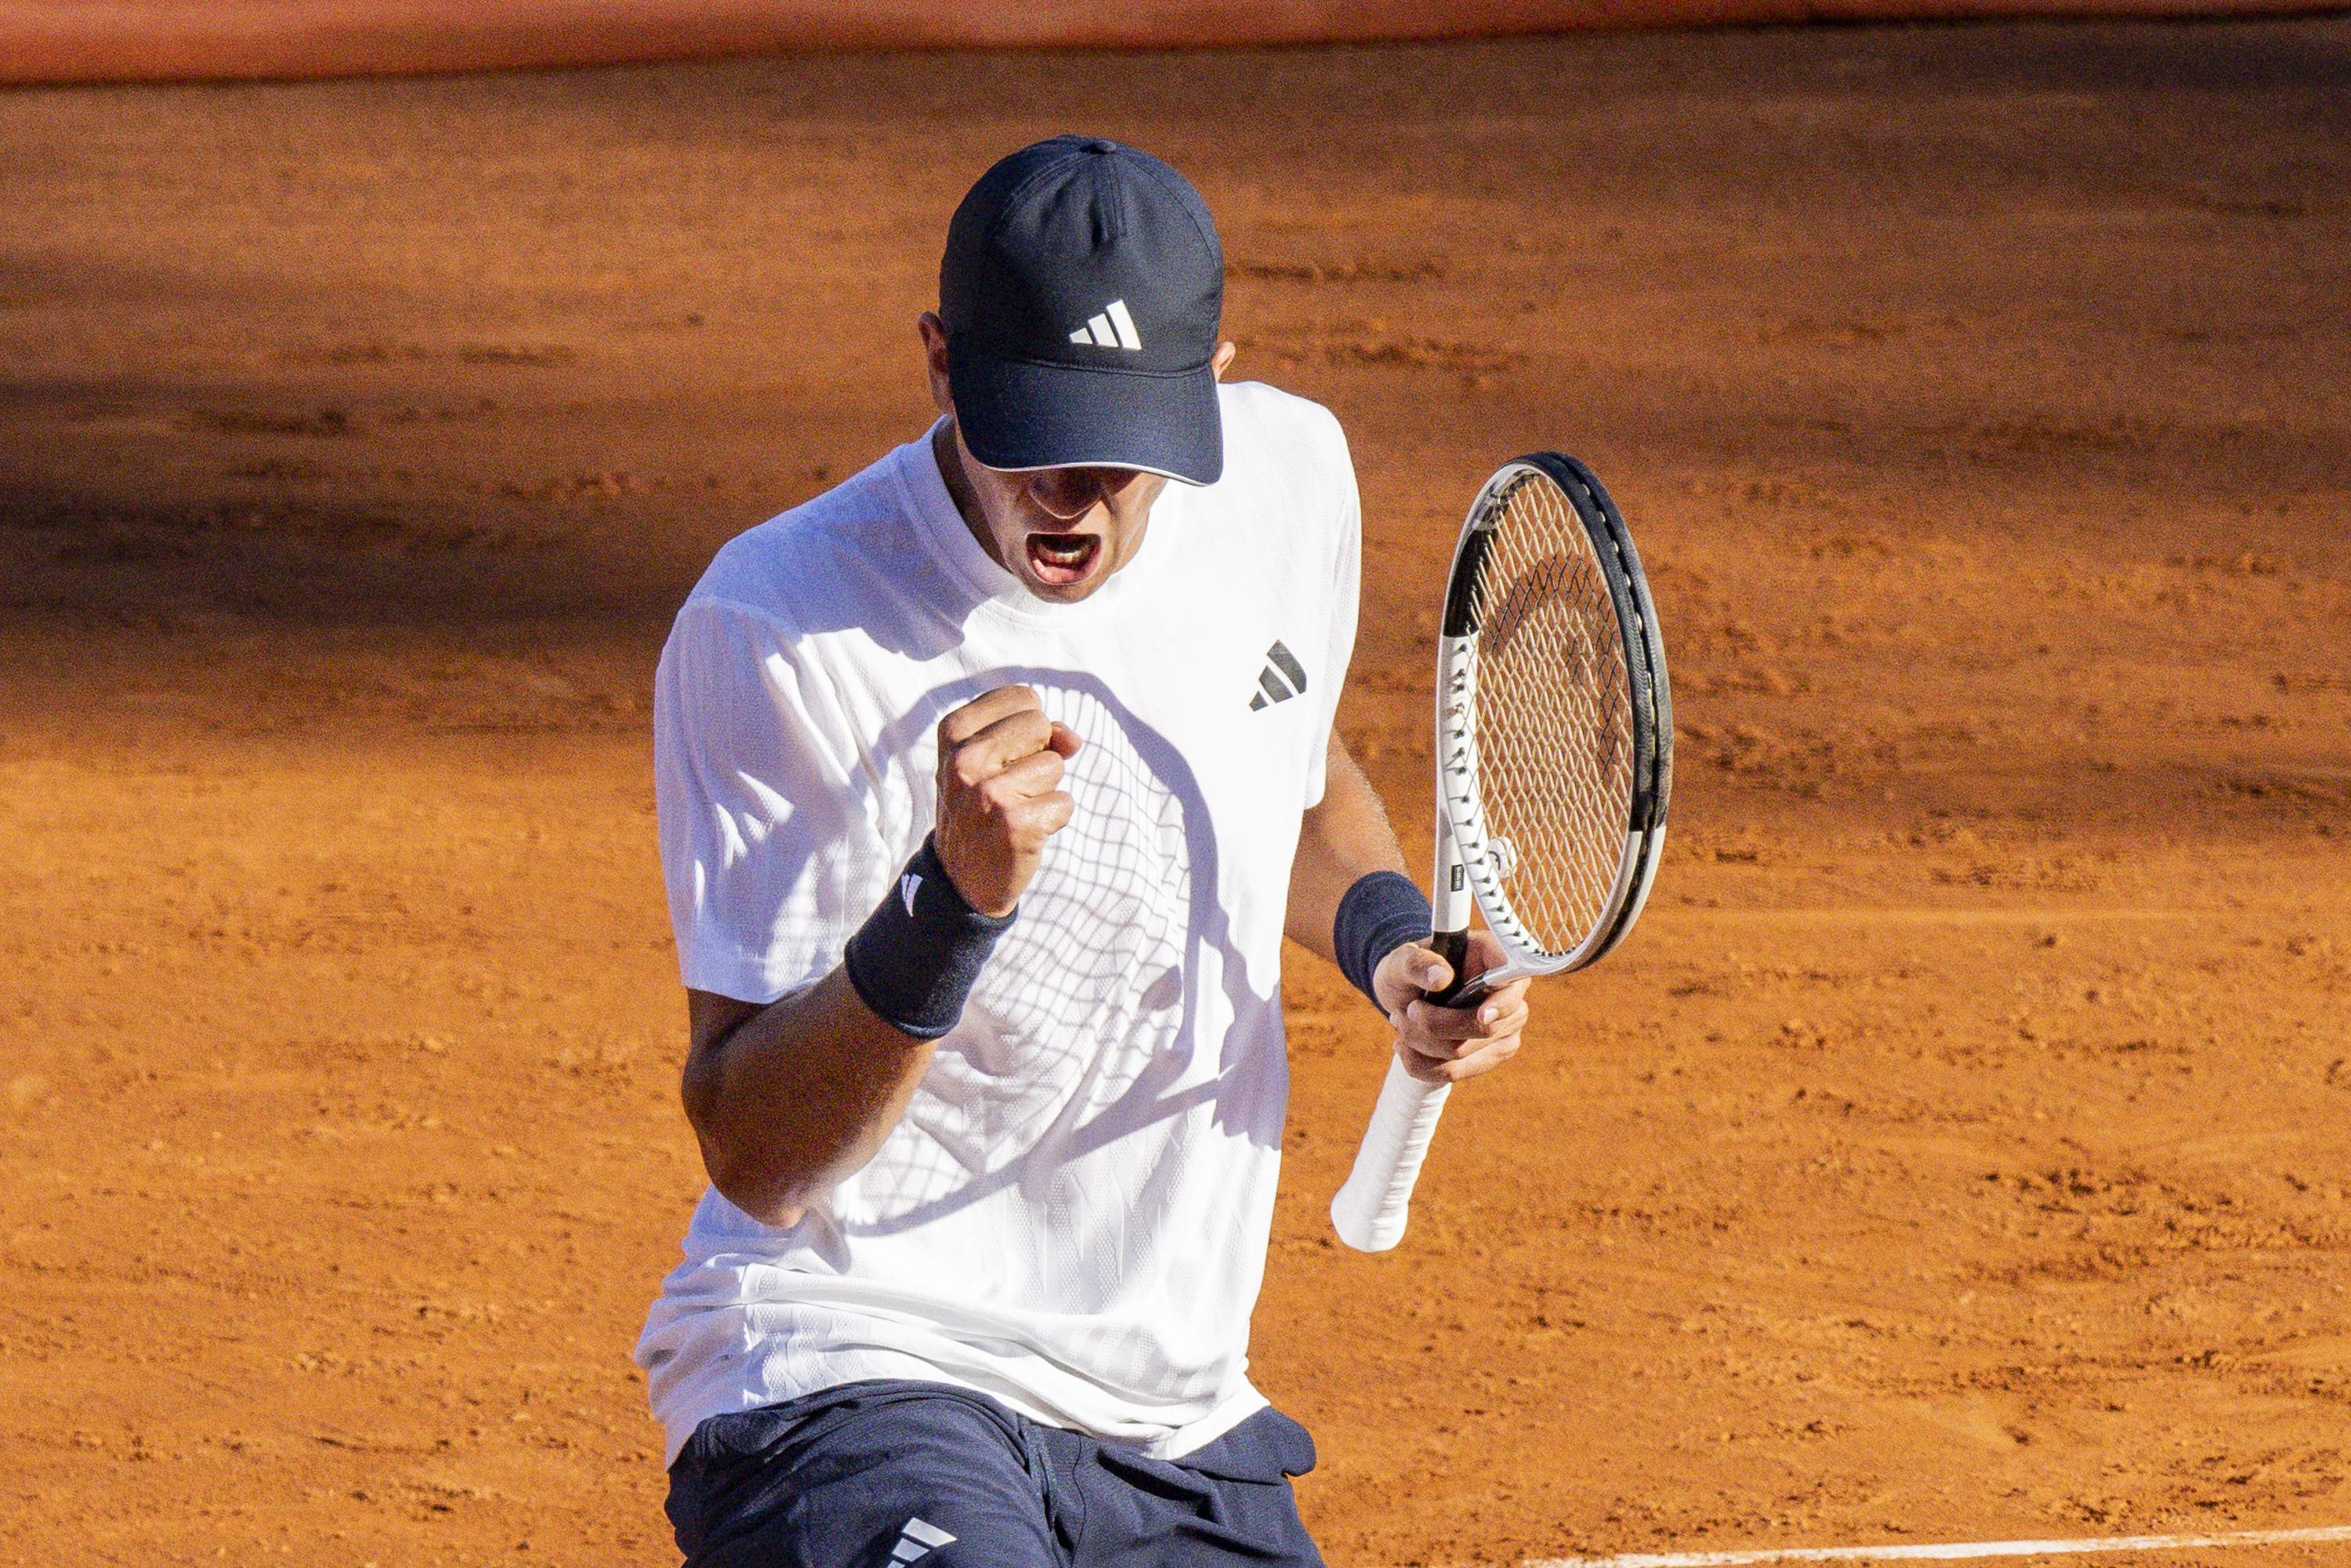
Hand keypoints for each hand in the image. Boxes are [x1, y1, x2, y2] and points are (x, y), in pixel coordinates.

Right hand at [933, 686, 1080, 916]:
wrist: (961, 877)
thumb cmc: (983, 804)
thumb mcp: (992, 757)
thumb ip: (1036, 733)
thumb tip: (1071, 740)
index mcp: (953, 730)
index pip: (1024, 697)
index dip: (1027, 729)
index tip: (1003, 757)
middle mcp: (965, 759)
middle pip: (1041, 725)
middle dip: (1037, 755)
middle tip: (1009, 786)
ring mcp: (988, 792)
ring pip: (1055, 765)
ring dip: (1044, 789)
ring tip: (1014, 809)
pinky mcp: (1014, 824)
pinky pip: (1064, 802)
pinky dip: (1053, 819)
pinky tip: (1024, 832)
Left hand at [1371, 929, 1531, 1084]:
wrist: (1404, 995)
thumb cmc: (1410, 970)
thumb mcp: (1402, 959)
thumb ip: (1418, 963)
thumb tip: (1441, 977)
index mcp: (1496, 959)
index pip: (1514, 983)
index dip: (1503, 1003)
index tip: (1482, 1016)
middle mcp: (1509, 996)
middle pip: (1483, 1028)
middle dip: (1433, 1026)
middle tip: (1401, 1013)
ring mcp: (1504, 1030)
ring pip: (1463, 1052)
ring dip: (1421, 1044)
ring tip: (1399, 1024)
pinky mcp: (1488, 1057)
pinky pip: (1454, 1072)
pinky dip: (1421, 1064)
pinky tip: (1405, 1048)